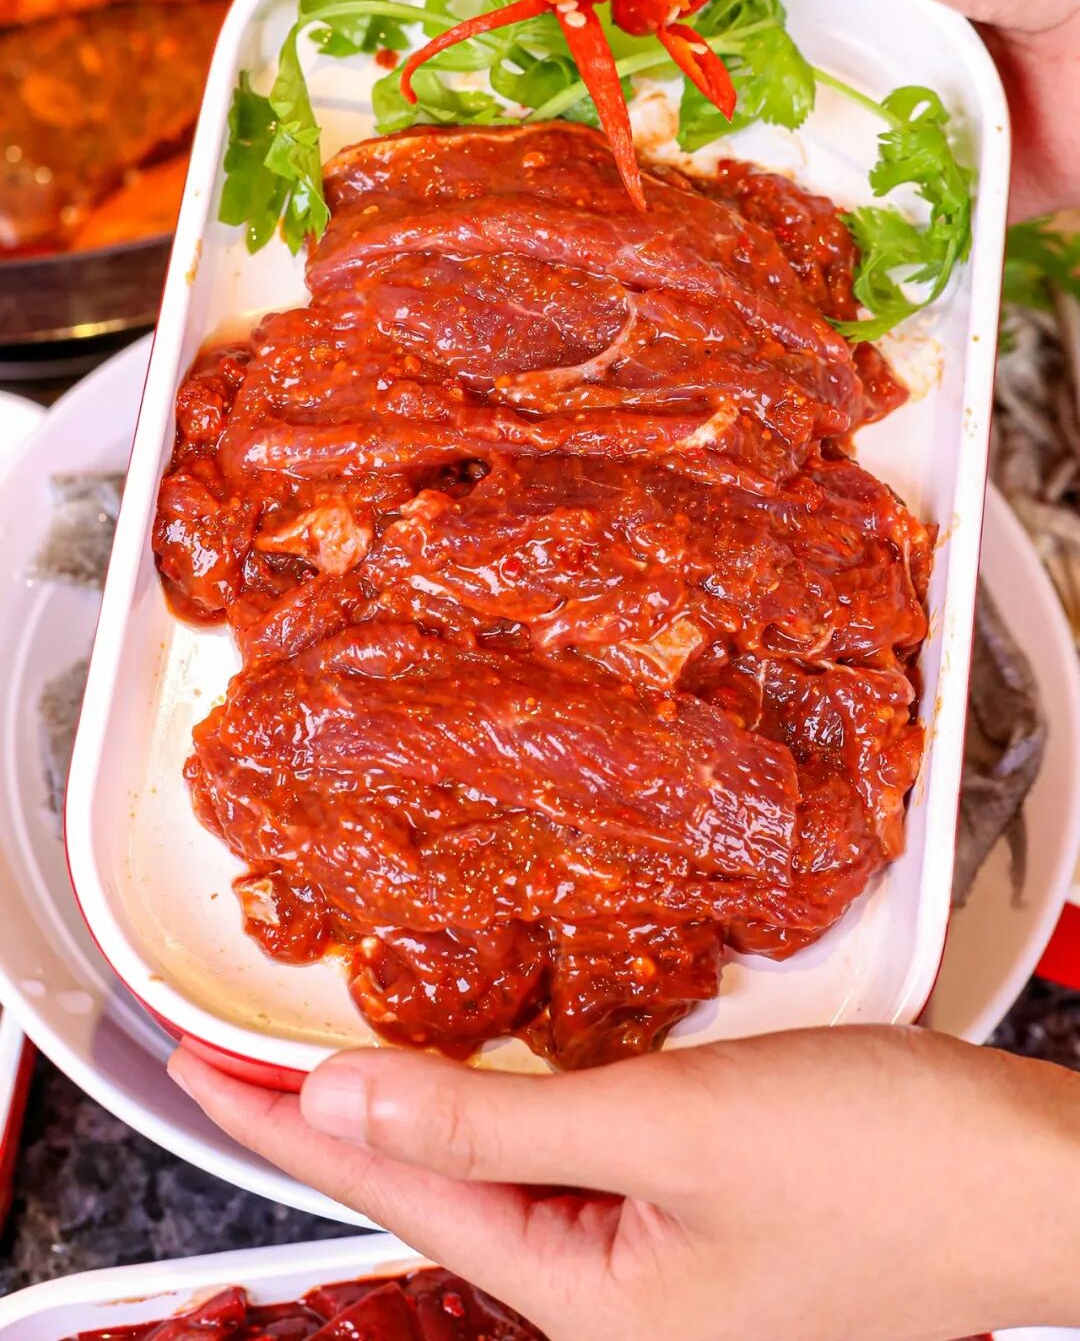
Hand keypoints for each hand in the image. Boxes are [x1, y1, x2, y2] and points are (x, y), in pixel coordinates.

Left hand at [170, 1025, 1079, 1340]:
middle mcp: (612, 1303)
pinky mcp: (701, 1223)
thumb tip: (341, 1101)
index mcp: (589, 1305)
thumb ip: (494, 1121)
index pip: (394, 1194)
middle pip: (442, 1191)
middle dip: (341, 1116)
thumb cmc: (881, 1165)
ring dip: (424, 1104)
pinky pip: (573, 1160)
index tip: (200, 1064)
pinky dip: (513, 1103)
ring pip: (506, 1172)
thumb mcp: (670, 1130)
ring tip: (341, 1051)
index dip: (284, 1121)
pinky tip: (489, 1068)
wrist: (1029, 1177)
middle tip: (253, 1045)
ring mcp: (660, 1270)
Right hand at [534, 0, 1079, 221]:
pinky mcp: (926, 210)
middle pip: (717, 121)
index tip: (530, 95)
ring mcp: (877, 139)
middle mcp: (830, 62)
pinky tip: (743, 300)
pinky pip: (854, 252)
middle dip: (650, 161)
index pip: (679, 22)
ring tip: (632, 269)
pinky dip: (811, 273)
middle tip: (563, 206)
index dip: (608, 55)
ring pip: (777, 195)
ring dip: (721, 227)